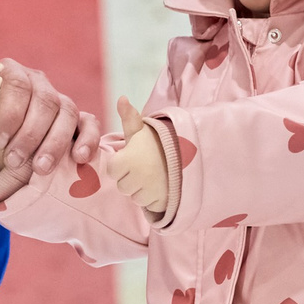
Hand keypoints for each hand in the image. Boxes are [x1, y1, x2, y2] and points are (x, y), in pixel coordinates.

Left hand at [0, 58, 98, 205]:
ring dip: (56, 142)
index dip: (11, 112)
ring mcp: (55, 104)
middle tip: (12, 161)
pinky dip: (88, 139)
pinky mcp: (70, 126)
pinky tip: (79, 158)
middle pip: (47, 100)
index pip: (18, 83)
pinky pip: (88, 125)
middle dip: (31, 134)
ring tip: (40, 169)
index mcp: (6, 73)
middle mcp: (36, 84)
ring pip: (68, 114)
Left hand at [109, 97, 169, 217]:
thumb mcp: (143, 130)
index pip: (112, 171)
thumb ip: (129, 117)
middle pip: (122, 186)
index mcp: (129, 159)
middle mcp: (138, 176)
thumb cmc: (160, 142)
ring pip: (135, 197)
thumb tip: (121, 98)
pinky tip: (161, 185)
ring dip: (142, 190)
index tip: (133, 157)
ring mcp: (151, 190)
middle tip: (145, 166)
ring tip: (154, 175)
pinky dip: (154, 198)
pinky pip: (148, 205)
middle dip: (130, 178)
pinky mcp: (162, 202)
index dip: (121, 164)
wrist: (191, 155)